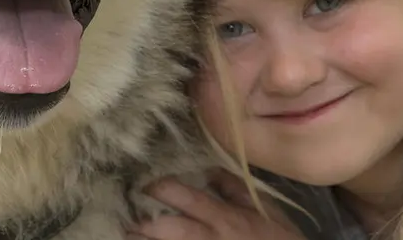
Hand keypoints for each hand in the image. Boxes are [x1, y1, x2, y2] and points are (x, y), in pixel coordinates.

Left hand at [128, 169, 305, 239]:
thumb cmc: (279, 238)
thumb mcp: (264, 208)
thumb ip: (235, 188)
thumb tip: (209, 168)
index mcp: (225, 218)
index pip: (187, 198)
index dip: (160, 188)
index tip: (142, 180)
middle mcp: (210, 239)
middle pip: (169, 230)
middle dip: (142, 224)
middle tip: (123, 214)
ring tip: (125, 234)